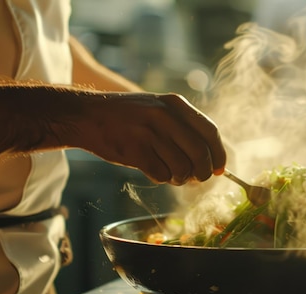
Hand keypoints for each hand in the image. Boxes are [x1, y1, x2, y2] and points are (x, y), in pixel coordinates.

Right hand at [75, 92, 225, 184]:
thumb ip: (183, 127)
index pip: (210, 132)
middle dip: (203, 173)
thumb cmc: (126, 116)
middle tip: (196, 178)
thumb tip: (210, 160)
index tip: (221, 170)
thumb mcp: (157, 107)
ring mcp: (150, 133)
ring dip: (179, 178)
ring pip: (183, 168)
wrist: (85, 115)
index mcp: (175, 103)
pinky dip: (161, 177)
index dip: (220, 155)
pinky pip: (162, 175)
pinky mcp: (136, 151)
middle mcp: (165, 116)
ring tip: (169, 172)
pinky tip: (151, 169)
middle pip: (201, 154)